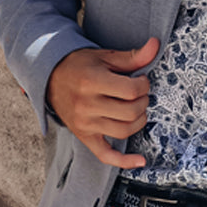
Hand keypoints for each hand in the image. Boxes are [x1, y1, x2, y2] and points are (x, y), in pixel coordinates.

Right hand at [47, 37, 159, 167]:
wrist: (50, 78)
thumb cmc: (79, 66)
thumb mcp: (104, 57)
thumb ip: (132, 56)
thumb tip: (156, 45)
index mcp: (92, 81)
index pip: (132, 90)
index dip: (144, 85)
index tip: (140, 80)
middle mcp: (87, 105)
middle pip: (131, 111)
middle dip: (143, 102)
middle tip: (139, 94)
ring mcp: (85, 123)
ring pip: (124, 131)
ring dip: (139, 121)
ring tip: (136, 109)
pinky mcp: (84, 136)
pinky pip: (105, 155)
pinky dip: (124, 161)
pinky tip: (140, 160)